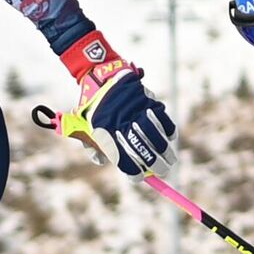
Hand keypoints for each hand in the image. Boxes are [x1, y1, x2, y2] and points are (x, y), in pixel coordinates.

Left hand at [61, 32, 177, 176]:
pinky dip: (168, 130)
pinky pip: (162, 119)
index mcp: (104, 133)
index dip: (135, 172)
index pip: (124, 160)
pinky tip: (169, 138)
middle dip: (156, 165)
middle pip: (143, 150)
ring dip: (165, 150)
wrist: (99, 76)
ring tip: (170, 158)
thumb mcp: (83, 126)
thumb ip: (92, 145)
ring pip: (155, 136)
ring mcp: (135, 111)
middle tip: (163, 171)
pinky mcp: (146, 100)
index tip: (141, 177)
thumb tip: (102, 162)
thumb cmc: (91, 106)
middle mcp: (121, 123)